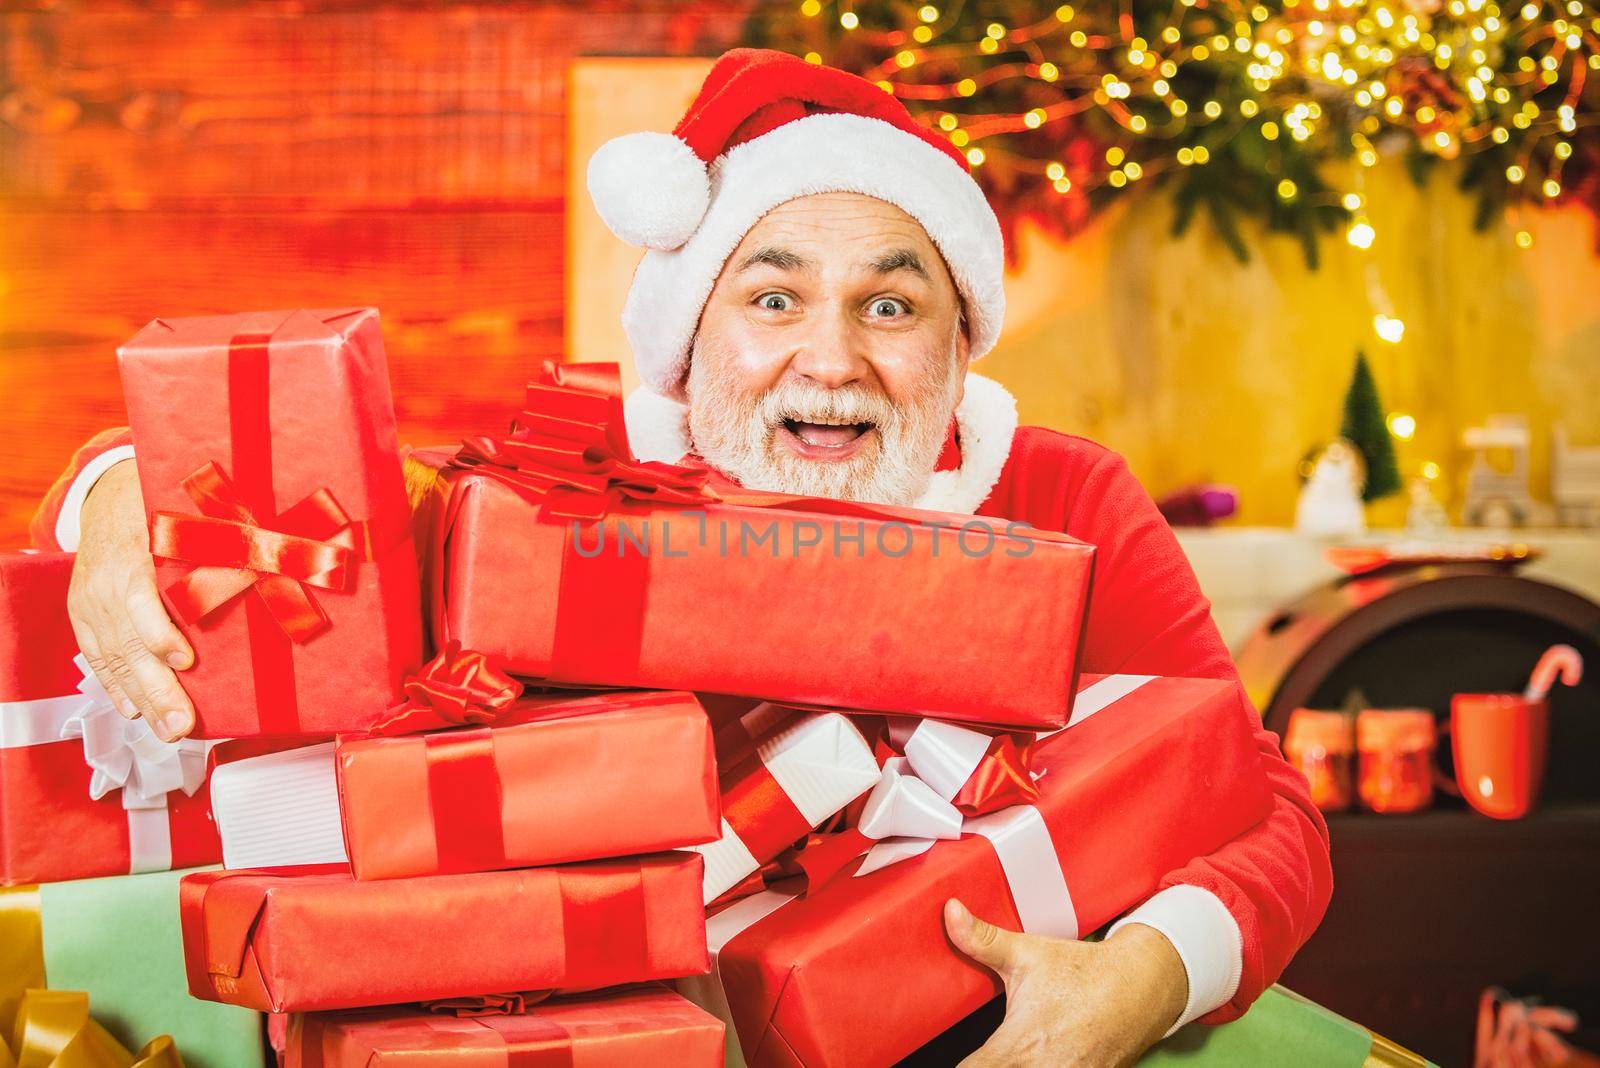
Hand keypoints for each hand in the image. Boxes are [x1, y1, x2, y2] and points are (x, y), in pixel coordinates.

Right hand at [67, 459, 195, 740]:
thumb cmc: (157, 504)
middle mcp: (104, 585)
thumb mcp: (182, 515)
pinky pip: (97, 657)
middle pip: (129, 644)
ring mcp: (89, 604)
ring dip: (140, 699)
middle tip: (181, 724)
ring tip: (167, 730)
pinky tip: (133, 710)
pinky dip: (115, 686)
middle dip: (156, 689)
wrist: (103, 496)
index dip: (159, 633)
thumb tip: (271, 565)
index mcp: (131, 555)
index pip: (140, 601)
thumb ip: (216, 541)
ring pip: (113, 659)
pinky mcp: (83, 616)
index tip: (184, 660)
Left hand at [944, 898, 1187, 1066]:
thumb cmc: (1082, 971)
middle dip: (991, 1065)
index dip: (965, 1065)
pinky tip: (1043, 1054)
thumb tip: (950, 913)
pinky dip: (1044, 1067)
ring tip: (1018, 1051)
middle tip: (990, 1050)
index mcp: (1019, 1044)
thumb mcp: (1028, 952)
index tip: (966, 1054)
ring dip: (1017, 1065)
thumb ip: (982, 940)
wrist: (1140, 986)